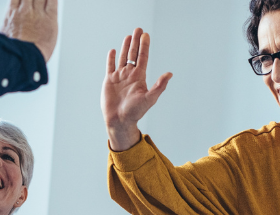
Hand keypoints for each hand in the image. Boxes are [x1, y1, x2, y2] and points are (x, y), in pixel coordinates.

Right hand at [0, 0, 57, 61]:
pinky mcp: (50, 18)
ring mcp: (38, 13)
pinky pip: (52, 1)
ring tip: (42, 2)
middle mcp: (24, 11)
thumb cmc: (13, 54)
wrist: (26, 60)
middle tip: (32, 3)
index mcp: (11, 14)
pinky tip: (51, 0)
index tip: (22, 1)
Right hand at [101, 28, 172, 150]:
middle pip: (133, 54)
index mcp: (139, 77)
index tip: (146, 35)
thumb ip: (159, 86)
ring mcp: (119, 77)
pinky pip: (110, 66)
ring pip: (123, 58)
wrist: (119, 121)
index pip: (143, 57)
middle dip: (136, 42)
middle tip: (138, 29)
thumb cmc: (135, 112)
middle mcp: (130, 75)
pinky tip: (113, 51)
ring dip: (126, 47)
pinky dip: (111, 58)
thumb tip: (170, 74)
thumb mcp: (149, 98)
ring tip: (128, 36)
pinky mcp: (109, 81)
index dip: (144, 46)